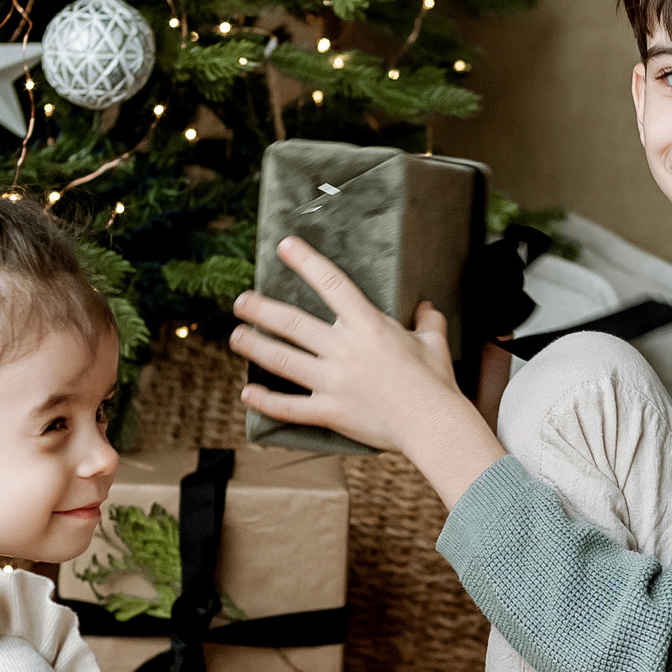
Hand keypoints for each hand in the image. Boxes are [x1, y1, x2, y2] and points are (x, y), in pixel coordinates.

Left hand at [229, 237, 469, 453]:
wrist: (433, 425)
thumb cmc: (435, 383)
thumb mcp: (434, 344)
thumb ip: (428, 322)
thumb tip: (427, 308)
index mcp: (369, 326)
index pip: (331, 284)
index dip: (306, 262)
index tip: (285, 246)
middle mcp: (344, 350)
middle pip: (293, 324)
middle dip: (261, 310)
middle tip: (241, 301)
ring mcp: (333, 382)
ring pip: (283, 361)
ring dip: (255, 346)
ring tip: (236, 336)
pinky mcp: (330, 412)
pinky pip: (290, 408)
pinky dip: (266, 402)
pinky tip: (247, 393)